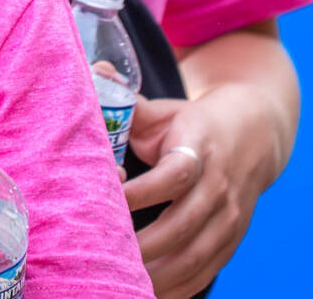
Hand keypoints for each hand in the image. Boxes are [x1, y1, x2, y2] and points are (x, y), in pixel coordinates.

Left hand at [125, 88, 278, 297]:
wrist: (254, 134)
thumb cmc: (190, 122)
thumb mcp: (162, 109)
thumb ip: (126, 102)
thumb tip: (94, 72)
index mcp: (199, 150)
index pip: (174, 176)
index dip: (141, 191)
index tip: (108, 198)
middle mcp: (219, 187)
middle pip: (184, 224)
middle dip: (144, 244)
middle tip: (105, 255)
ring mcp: (229, 217)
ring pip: (197, 255)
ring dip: (161, 273)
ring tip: (123, 282)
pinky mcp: (232, 238)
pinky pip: (208, 269)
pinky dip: (182, 286)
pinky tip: (152, 294)